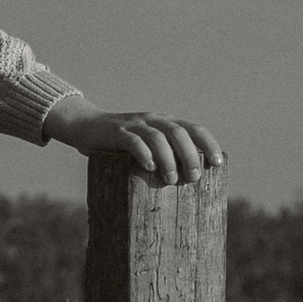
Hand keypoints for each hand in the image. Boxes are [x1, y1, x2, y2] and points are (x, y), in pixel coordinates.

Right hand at [48, 98, 224, 185]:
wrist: (85, 127)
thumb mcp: (145, 146)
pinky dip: (143, 153)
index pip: (193, 128)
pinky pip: (133, 141)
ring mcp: (133, 124)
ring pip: (157, 137)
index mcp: (164, 122)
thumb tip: (186, 181)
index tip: (217, 163)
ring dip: (168, 159)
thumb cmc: (119, 145)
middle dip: (189, 155)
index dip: (208, 144)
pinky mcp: (115, 132)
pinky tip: (149, 167)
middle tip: (193, 178)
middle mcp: (152, 120)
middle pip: (178, 132)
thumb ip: (164, 155)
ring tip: (171, 179)